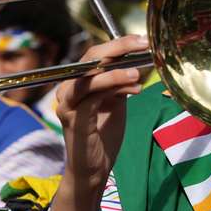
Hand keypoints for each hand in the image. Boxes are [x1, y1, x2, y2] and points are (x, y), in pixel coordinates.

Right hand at [53, 35, 146, 191]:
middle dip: (118, 48)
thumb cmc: (103, 137)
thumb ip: (119, 83)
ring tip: (139, 72)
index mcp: (77, 83)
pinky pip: (93, 95)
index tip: (143, 41)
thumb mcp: (115, 103)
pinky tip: (135, 88)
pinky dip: (114, 87)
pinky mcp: (73, 118)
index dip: (119, 44)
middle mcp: (67, 89)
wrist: (93, 170)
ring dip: (116, 70)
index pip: (95, 54)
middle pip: (89, 58)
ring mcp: (67, 104)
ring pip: (90, 76)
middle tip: (143, 45)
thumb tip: (135, 63)